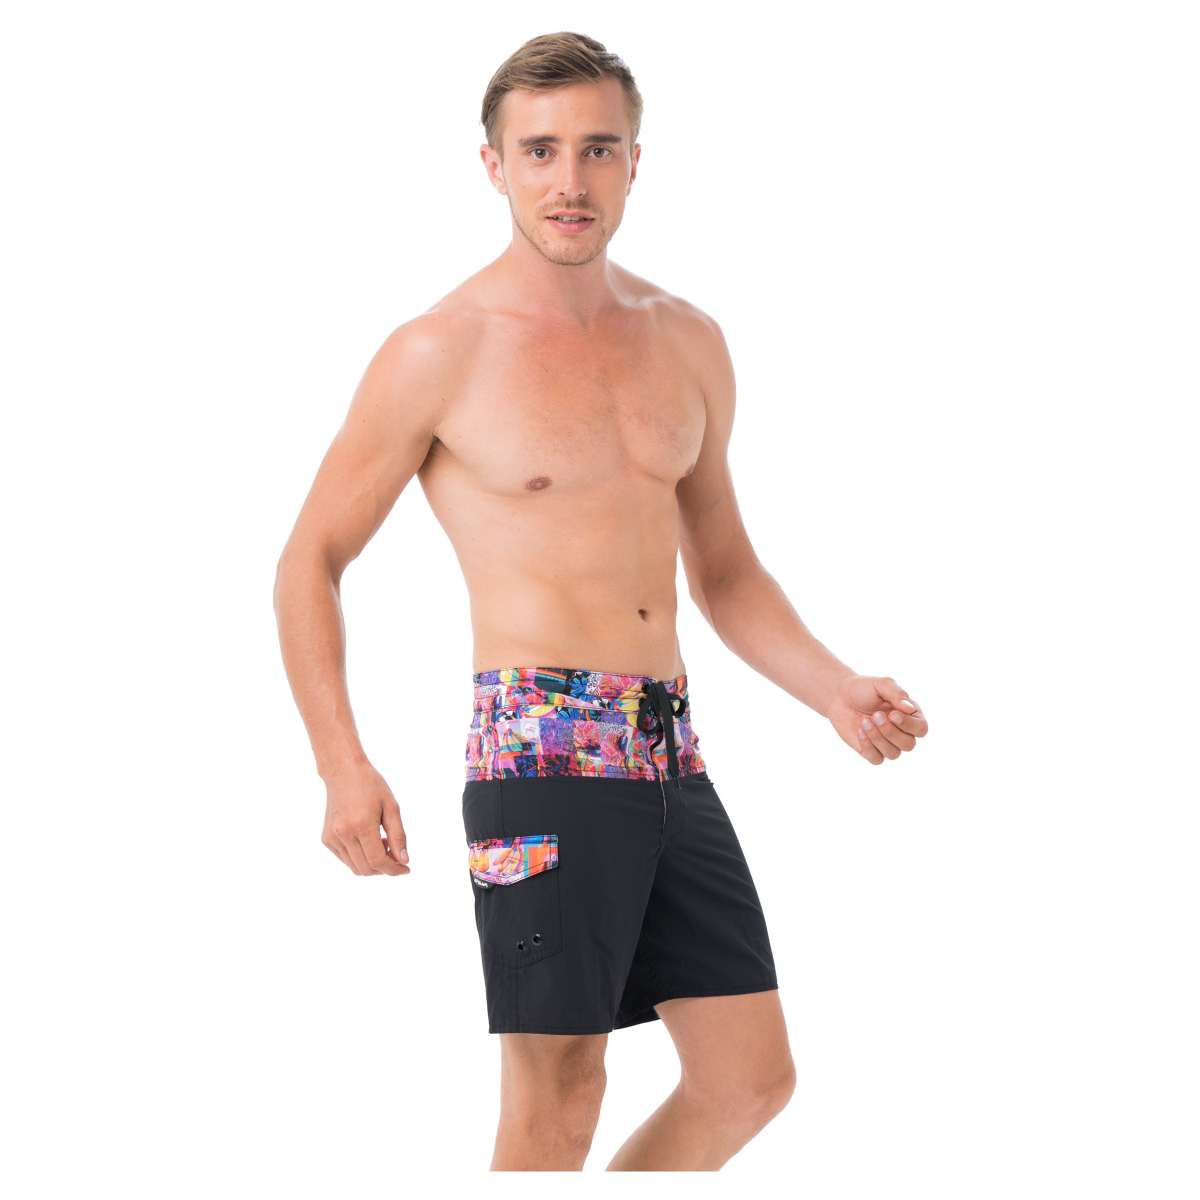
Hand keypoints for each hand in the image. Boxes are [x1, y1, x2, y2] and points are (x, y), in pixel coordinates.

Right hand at [320, 759, 409, 874]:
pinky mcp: (326, 839)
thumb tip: (404, 861)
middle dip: (385, 868)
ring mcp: (332, 838)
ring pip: (355, 867)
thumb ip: (398, 836)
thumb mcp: (391, 806)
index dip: (394, 870)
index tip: (406, 869)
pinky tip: (367, 840)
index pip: (378, 861)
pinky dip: (360, 858)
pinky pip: (346, 859)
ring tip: (380, 842)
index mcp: (361, 825)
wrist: (343, 771)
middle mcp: (343, 834)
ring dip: (372, 864)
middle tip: (395, 853)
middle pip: (366, 869)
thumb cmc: (370, 785)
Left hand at [828, 675, 927, 765]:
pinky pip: (877, 759)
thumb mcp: (881, 684)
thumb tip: (909, 709)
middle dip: (891, 732)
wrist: (839, 696)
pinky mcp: (871, 751)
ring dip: (878, 739)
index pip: (921, 729)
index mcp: (910, 716)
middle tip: (875, 715)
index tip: (892, 714)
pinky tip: (859, 731)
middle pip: (909, 744)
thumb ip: (897, 693)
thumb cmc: (864, 688)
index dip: (909, 725)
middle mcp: (901, 732)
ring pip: (893, 754)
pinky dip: (868, 747)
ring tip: (864, 721)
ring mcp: (887, 743)